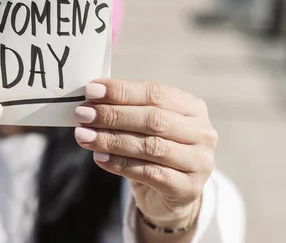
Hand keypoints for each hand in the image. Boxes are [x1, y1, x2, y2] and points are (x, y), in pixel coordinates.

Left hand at [73, 79, 216, 229]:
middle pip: (153, 119)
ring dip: (111, 140)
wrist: (168, 194)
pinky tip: (99, 158)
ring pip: (150, 147)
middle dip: (113, 115)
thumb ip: (125, 108)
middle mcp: (202, 132)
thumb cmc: (152, 149)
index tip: (90, 91)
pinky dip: (120, 164)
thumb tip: (90, 96)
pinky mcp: (188, 188)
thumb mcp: (144, 124)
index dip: (121, 91)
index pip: (154, 93)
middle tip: (82, 114)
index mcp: (192, 107)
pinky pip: (149, 173)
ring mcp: (199, 162)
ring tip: (84, 136)